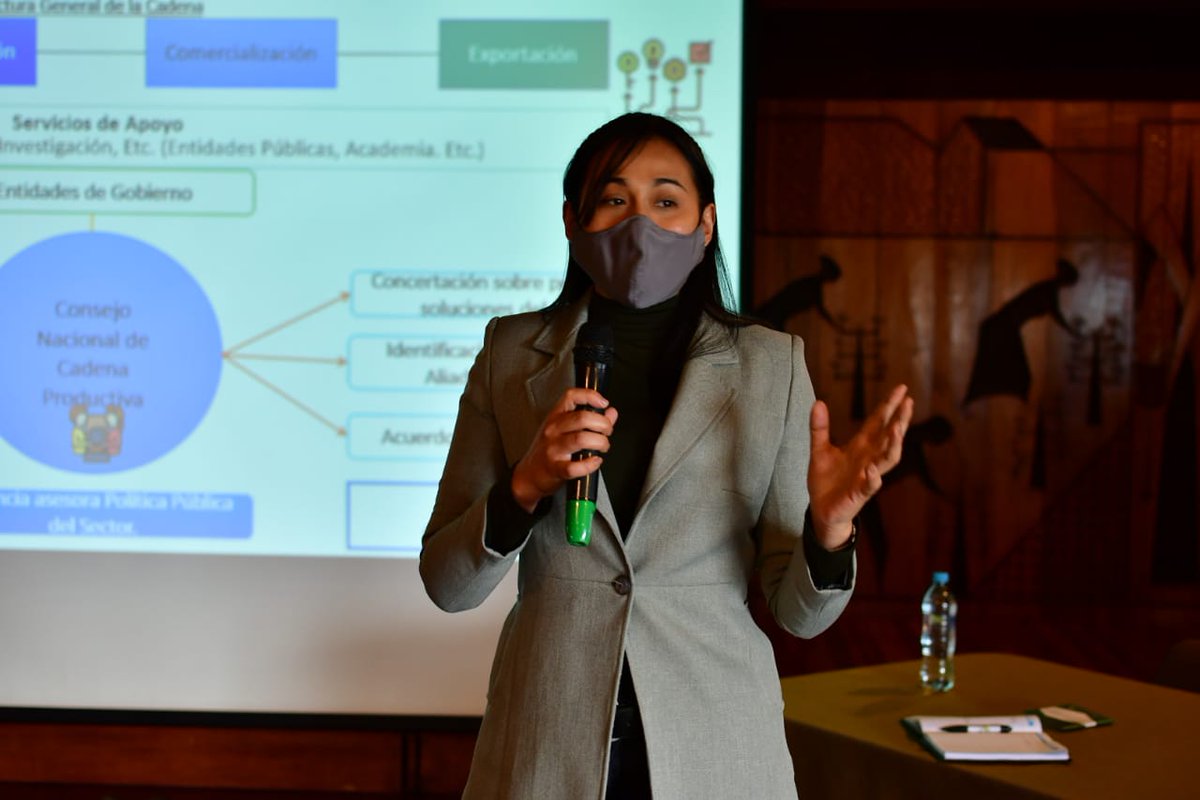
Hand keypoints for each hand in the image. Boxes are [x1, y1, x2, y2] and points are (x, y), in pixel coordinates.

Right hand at [511, 388, 617, 512]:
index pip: (571, 396)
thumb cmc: (548, 450)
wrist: (529, 474)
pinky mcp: (555, 468)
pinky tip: (595, 462)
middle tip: (607, 431)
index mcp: (556, 417)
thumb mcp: (564, 430)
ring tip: (602, 446)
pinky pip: (576, 467)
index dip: (590, 396)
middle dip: (603, 424)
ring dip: (600, 442)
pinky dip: (590, 464)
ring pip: (581, 439)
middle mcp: (553, 430)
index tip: (603, 403)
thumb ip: (590, 419)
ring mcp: (553, 449)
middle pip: (582, 418)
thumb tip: (611, 413)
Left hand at [807, 384, 912, 549]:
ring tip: (896, 429)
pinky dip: (873, 478)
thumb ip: (820, 428)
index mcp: (860, 446)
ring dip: (893, 445)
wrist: (821, 510)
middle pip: (889, 436)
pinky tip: (873, 470)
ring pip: (887, 459)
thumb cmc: (825, 480)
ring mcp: (867, 475)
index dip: (889, 405)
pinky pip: (870, 486)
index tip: (902, 389)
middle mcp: (869, 458)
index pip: (878, 422)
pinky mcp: (859, 493)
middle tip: (908, 402)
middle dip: (899, 420)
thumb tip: (818, 402)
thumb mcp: (819, 449)